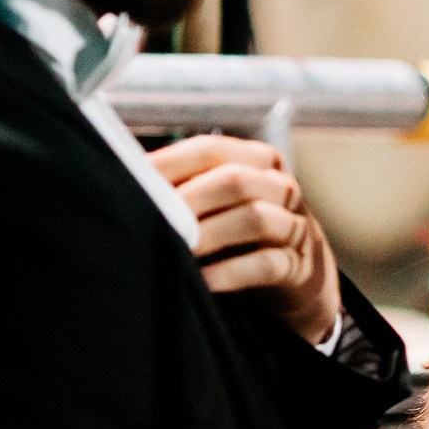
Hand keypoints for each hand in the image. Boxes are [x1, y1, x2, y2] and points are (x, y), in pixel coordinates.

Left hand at [149, 134, 340, 344]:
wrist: (303, 275)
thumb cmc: (246, 233)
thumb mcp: (223, 202)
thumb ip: (188, 185)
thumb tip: (125, 175)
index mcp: (258, 160)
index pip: (211, 149)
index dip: (170, 161)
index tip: (131, 177)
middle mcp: (281, 187)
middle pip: (235, 180)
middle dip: (188, 200)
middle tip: (152, 220)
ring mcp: (295, 227)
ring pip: (255, 218)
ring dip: (208, 234)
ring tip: (177, 250)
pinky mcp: (299, 267)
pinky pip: (267, 264)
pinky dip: (230, 272)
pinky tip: (202, 280)